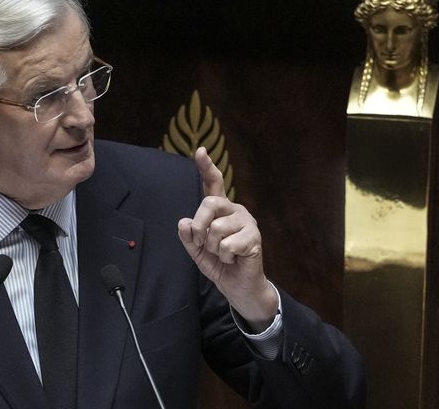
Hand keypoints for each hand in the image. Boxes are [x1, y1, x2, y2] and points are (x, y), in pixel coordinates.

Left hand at [178, 147, 277, 331]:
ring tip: (223, 254)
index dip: (206, 167)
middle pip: (209, 203)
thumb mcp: (196, 250)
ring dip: (213, 248)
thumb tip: (184, 222)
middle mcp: (234, 210)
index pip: (212, 184)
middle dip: (200, 227)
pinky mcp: (254, 238)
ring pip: (217, 228)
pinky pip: (227, 245)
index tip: (200, 151)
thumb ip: (188, 236)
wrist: (237, 286)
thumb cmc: (218, 264)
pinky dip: (225, 257)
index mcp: (220, 209)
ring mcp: (247, 222)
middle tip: (203, 244)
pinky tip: (234, 259)